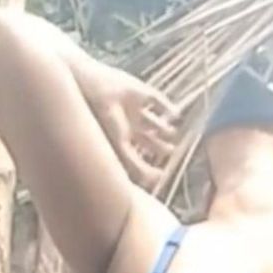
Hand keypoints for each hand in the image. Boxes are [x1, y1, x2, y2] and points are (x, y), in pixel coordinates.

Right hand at [85, 67, 179, 187]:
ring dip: (165, 129)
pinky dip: (169, 107)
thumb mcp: (121, 150)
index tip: (164, 172)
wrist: (95, 91)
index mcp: (122, 139)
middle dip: (161, 147)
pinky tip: (177, 114)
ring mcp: (134, 108)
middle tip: (172, 151)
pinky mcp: (140, 92)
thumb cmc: (103, 122)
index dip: (150, 163)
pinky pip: (157, 100)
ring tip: (173, 134)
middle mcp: (128, 125)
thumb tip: (156, 181)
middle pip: (148, 139)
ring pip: (153, 121)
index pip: (139, 154)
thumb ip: (138, 168)